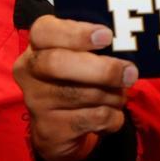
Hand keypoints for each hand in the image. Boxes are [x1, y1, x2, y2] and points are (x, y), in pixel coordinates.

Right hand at [12, 15, 137, 160]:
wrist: (63, 129)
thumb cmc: (80, 80)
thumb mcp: (85, 57)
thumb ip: (99, 47)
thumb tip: (128, 47)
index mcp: (38, 45)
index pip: (44, 31)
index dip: (76, 33)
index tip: (106, 36)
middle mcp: (29, 71)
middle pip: (57, 63)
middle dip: (101, 69)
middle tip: (130, 73)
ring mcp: (36, 102)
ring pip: (83, 94)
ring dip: (113, 95)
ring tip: (119, 95)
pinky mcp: (50, 130)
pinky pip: (94, 119)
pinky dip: (113, 117)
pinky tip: (111, 115)